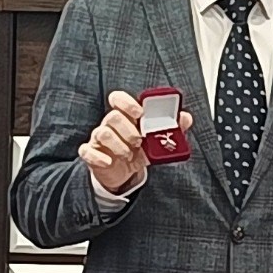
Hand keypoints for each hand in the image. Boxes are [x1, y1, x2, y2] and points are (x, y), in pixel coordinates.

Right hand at [78, 90, 192, 194]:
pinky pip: (87, 151)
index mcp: (125, 117)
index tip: (139, 112)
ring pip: (102, 132)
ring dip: (119, 144)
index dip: (127, 103)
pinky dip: (98, 157)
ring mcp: (98, 139)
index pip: (118, 99)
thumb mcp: (155, 141)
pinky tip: (109, 162)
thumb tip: (186, 117)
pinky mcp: (91, 154)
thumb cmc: (137, 151)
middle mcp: (109, 125)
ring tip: (129, 154)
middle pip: (113, 117)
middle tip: (139, 141)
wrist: (123, 174)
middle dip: (128, 129)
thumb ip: (170, 129)